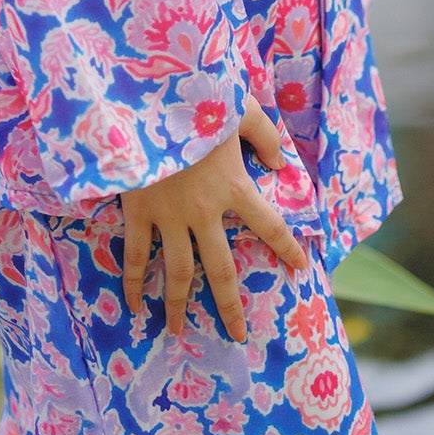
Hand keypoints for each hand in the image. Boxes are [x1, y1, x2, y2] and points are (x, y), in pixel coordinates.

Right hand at [122, 99, 306, 342]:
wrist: (146, 100)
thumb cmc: (195, 99)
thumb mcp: (239, 108)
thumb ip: (264, 135)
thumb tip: (280, 162)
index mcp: (233, 186)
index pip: (269, 225)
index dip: (286, 249)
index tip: (300, 268)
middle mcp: (204, 211)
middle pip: (222, 270)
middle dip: (229, 305)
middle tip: (237, 335)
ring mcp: (169, 216)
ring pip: (178, 272)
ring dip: (179, 304)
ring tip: (177, 331)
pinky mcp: (138, 212)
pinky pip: (137, 254)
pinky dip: (133, 281)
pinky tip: (133, 304)